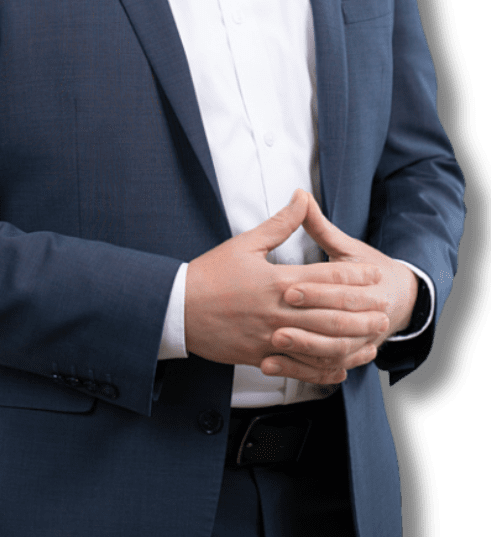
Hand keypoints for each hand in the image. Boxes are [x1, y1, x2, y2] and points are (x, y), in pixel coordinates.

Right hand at [184, 189, 387, 385]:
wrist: (178, 309)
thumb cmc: (210, 274)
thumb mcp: (245, 243)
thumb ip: (280, 224)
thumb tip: (302, 197)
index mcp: (277, 280)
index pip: (325, 277)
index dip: (353, 276)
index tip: (373, 275)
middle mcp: (279, 311)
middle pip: (331, 312)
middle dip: (361, 312)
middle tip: (385, 310)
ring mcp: (271, 337)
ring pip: (320, 343)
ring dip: (350, 342)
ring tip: (372, 339)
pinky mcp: (261, 356)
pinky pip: (299, 365)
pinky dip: (322, 368)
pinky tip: (339, 367)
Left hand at [259, 191, 418, 380]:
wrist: (401, 299)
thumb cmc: (368, 269)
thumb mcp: (346, 246)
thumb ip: (319, 226)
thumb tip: (300, 195)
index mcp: (366, 285)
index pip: (338, 289)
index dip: (313, 290)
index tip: (286, 288)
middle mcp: (366, 317)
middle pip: (336, 326)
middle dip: (306, 326)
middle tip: (274, 324)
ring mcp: (359, 341)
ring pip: (332, 353)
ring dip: (303, 351)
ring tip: (271, 347)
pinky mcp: (347, 357)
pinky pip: (326, 369)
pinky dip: (302, 370)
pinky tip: (272, 365)